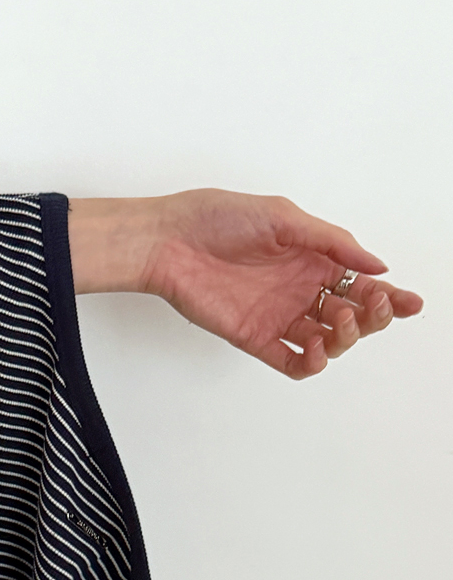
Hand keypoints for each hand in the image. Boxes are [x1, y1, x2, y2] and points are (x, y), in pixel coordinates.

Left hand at [139, 189, 422, 378]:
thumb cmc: (217, 218)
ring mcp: (278, 316)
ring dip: (345, 338)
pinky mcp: (254, 337)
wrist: (169, 241)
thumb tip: (377, 265)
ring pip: (328, 340)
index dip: (389, 296)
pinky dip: (312, 362)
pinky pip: (291, 360)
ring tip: (338, 323)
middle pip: (352, 315)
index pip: (361, 283)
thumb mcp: (282, 217)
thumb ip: (331, 242)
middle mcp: (299, 290)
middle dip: (372, 316)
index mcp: (311, 260)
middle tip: (371, 309)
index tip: (410, 303)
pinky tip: (318, 349)